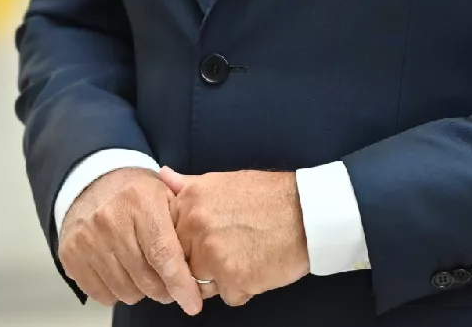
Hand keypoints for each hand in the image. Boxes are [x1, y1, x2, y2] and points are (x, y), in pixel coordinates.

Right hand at [57, 167, 204, 314]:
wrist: (92, 183)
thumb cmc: (136, 194)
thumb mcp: (165, 193)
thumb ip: (184, 222)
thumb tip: (203, 261)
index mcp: (140, 202)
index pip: (163, 254)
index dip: (180, 283)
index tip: (192, 302)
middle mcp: (110, 220)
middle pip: (145, 278)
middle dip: (164, 291)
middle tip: (170, 287)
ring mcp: (87, 239)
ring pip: (124, 290)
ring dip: (140, 292)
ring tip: (145, 276)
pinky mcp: (71, 255)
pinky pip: (101, 294)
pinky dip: (117, 292)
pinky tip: (123, 274)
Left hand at [162, 168, 310, 306]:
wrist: (309, 214)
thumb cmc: (271, 197)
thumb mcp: (224, 181)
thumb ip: (188, 185)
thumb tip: (162, 176)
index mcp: (190, 201)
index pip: (168, 237)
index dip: (186, 244)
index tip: (202, 243)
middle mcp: (195, 227)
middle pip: (183, 262)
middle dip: (202, 263)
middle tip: (231, 248)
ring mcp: (211, 255)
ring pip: (202, 284)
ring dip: (222, 277)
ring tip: (246, 255)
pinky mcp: (232, 279)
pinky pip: (228, 296)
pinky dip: (244, 288)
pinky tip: (259, 266)